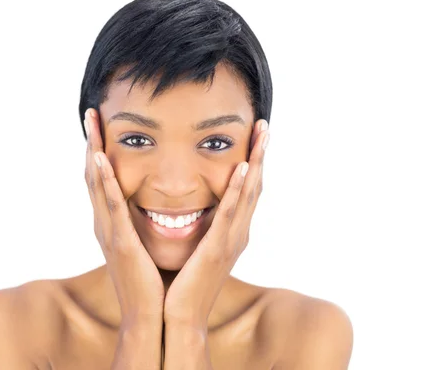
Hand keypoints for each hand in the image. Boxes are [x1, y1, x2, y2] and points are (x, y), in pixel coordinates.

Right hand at [83, 108, 164, 326]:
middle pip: (92, 176)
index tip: (100, 126)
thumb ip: (142, 226)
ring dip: (92, 150)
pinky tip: (100, 158)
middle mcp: (105, 224)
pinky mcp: (120, 243)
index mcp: (112, 225)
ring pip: (96, 184)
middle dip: (90, 143)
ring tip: (91, 122)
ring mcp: (109, 233)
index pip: (101, 181)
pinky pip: (111, 206)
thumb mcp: (143, 247)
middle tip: (90, 113)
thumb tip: (152, 206)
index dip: (97, 152)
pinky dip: (104, 180)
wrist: (152, 317)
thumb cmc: (151, 283)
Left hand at [163, 119, 269, 329]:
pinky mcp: (217, 249)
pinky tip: (242, 168)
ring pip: (248, 194)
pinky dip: (237, 190)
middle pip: (254, 186)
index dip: (253, 162)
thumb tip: (192, 207)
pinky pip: (229, 214)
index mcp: (231, 232)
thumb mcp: (195, 248)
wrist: (178, 317)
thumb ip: (199, 227)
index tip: (255, 136)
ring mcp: (231, 241)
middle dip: (261, 154)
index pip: (246, 190)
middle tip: (265, 125)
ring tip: (261, 135)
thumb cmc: (183, 283)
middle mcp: (237, 233)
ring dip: (256, 162)